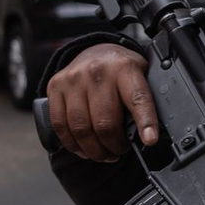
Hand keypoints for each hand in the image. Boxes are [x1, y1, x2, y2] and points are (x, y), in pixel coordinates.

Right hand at [47, 43, 157, 160]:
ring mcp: (73, 80)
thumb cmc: (121, 70)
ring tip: (105, 154)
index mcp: (125, 69)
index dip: (145, 122)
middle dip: (115, 146)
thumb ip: (144, 101)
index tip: (150, 140)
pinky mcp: (55, 87)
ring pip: (81, 129)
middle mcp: (97, 72)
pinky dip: (73, 144)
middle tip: (121, 150)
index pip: (138, 98)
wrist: (97, 50)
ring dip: (94, 150)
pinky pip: (61, 126)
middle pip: (105, 123)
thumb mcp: (142, 76)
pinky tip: (84, 149)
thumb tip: (150, 134)